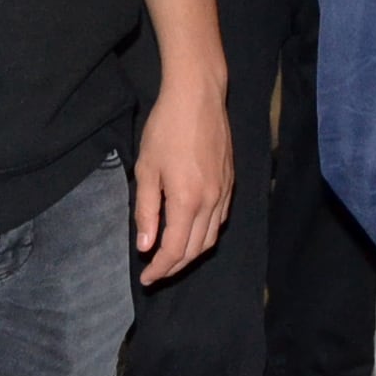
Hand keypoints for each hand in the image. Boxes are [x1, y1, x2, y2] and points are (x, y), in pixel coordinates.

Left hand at [134, 74, 233, 284]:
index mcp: (187, 201)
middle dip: (175, 266)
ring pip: (211, 237)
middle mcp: (211, 202)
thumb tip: (145, 246)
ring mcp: (224, 192)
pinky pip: (220, 219)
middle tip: (155, 272)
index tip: (146, 278)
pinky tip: (192, 230)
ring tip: (172, 257)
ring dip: (192, 253)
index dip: (160, 269)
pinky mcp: (231, 181)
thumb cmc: (166, 128)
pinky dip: (206, 234)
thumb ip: (146, 211)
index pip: (175, 250)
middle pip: (196, 250)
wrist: (198, 96)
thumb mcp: (146, 169)